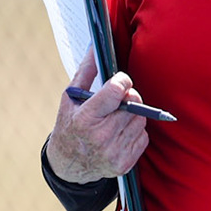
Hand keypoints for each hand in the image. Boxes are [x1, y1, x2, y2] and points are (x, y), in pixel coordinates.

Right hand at [45, 51, 148, 183]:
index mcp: (85, 119)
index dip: (122, 81)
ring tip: (116, 117)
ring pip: (140, 120)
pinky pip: (143, 137)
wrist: (68, 164)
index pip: (116, 91)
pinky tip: (120, 132)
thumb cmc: (69, 125)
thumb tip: (96, 46)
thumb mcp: (70, 98)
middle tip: (118, 99)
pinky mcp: (124, 164)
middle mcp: (100, 138)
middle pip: (133, 104)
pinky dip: (135, 131)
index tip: (120, 81)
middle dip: (129, 97)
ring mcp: (113, 153)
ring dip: (133, 114)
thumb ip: (86, 71)